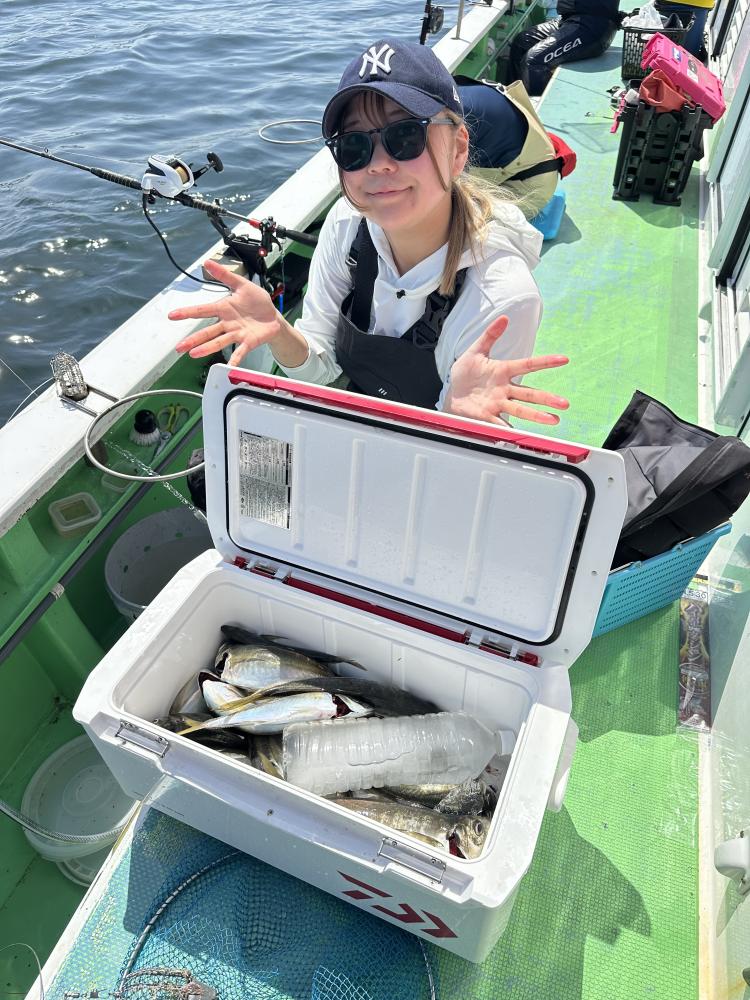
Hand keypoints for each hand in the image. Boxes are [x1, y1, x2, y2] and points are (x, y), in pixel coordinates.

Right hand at [168, 260, 282, 365]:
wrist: (273, 317)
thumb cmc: (257, 302)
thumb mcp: (241, 285)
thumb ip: (225, 275)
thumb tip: (207, 262)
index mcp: (224, 309)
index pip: (202, 311)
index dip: (187, 313)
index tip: (172, 315)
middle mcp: (227, 324)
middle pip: (207, 331)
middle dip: (193, 339)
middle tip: (179, 347)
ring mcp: (237, 334)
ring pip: (219, 342)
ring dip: (206, 348)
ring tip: (193, 354)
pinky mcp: (248, 342)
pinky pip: (240, 351)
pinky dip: (235, 359)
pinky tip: (229, 366)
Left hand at [445, 316, 569, 424]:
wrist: (452, 393)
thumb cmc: (465, 373)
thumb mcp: (475, 351)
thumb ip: (490, 335)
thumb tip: (504, 318)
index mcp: (503, 371)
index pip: (528, 365)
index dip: (546, 362)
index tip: (563, 360)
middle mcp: (504, 389)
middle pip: (529, 393)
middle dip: (547, 399)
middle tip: (564, 404)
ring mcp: (497, 403)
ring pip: (520, 409)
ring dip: (536, 416)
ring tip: (553, 420)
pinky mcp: (487, 416)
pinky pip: (499, 423)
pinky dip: (507, 429)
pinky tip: (518, 434)